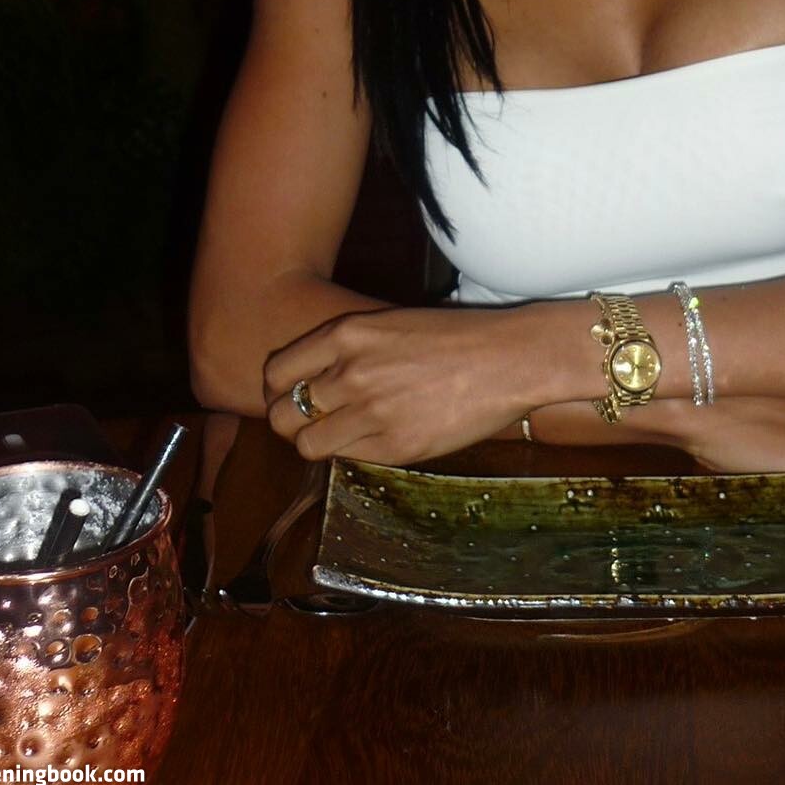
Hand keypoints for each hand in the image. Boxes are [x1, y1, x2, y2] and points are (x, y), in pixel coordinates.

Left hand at [263, 306, 531, 463]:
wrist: (509, 358)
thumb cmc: (455, 337)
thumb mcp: (391, 324)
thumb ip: (347, 349)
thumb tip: (310, 380)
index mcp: (346, 335)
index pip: (276, 372)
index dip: (277, 390)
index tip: (291, 395)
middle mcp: (350, 373)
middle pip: (281, 415)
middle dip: (290, 421)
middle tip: (312, 421)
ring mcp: (370, 413)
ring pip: (306, 445)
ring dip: (317, 443)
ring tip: (341, 434)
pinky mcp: (394, 446)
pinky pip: (347, 459)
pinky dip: (352, 453)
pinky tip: (377, 437)